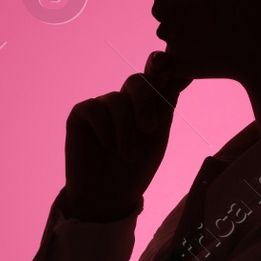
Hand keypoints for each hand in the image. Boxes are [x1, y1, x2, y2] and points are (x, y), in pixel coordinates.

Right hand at [62, 51, 191, 221]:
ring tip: (127, 155)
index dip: (160, 65)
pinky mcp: (81, 114)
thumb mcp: (158, 137)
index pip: (155, 77)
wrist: (109, 196)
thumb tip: (179, 74)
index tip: (164, 63)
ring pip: (116, 100)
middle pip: (137, 81)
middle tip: (149, 129)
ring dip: (125, 130)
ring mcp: (102, 106)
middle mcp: (124, 101)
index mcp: (147, 104)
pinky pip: (94, 108)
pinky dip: (105, 129)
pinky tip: (106, 147)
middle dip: (145, 102)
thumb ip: (165, 105)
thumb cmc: (137, 169)